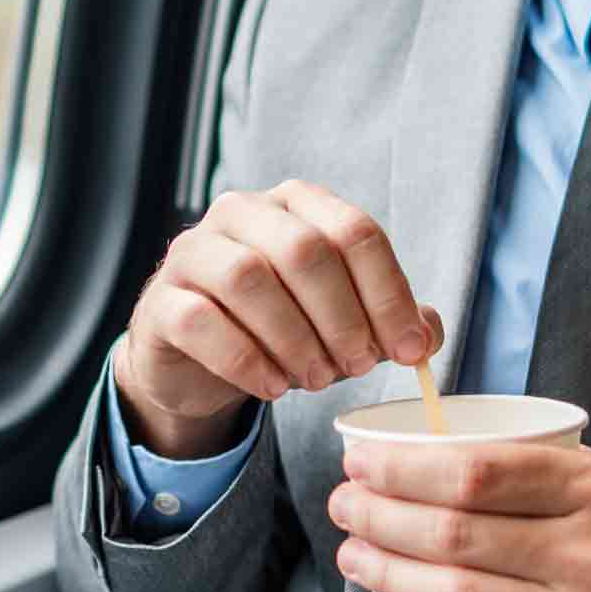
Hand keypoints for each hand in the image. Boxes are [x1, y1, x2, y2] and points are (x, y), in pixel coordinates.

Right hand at [115, 179, 443, 457]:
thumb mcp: (344, 323)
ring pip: (250, 278)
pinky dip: (245, 359)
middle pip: (305, 250)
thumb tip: (428, 332)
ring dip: (294, 338)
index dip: (389, 294)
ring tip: (316, 380)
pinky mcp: (161, 300)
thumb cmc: (280, 329)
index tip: (410, 350)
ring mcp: (194, 251)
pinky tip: (271, 387)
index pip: (355, 231)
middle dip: (342, 317)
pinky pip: (202, 321)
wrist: (197, 362)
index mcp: (297, 204)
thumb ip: (391, 321)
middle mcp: (243, 213)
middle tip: (358, 366)